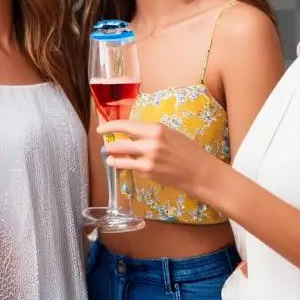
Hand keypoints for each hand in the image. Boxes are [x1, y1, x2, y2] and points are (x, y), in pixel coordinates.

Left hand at [98, 119, 218, 203]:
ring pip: (121, 157)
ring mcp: (148, 160)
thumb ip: (149, 133)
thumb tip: (130, 132)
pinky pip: (130, 167)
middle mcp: (151, 144)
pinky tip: (120, 164)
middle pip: (120, 143)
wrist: (199, 172)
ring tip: (109, 157)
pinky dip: (123, 165)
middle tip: (105, 144)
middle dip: (109, 144)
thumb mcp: (169, 134)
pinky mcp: (148, 173)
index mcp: (156, 129)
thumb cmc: (186, 150)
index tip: (101, 128)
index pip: (126, 125)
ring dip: (112, 157)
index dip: (110, 126)